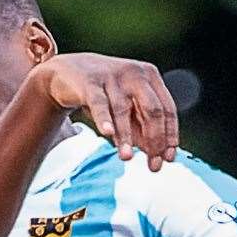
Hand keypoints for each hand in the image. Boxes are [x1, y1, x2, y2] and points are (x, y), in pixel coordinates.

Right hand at [30, 54, 178, 169]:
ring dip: (126, 137)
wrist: (66, 71)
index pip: (167, 109)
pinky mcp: (89, 82)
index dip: (169, 135)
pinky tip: (107, 133)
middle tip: (153, 166)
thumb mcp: (126, 110)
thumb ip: (141, 128)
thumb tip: (157, 156)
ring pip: (123, 110)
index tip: (168, 158)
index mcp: (150, 77)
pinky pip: (98, 103)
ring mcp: (112, 76)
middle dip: (155, 139)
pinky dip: (104, 119)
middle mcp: (135, 74)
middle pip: (152, 110)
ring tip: (126, 158)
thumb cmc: (104, 93)